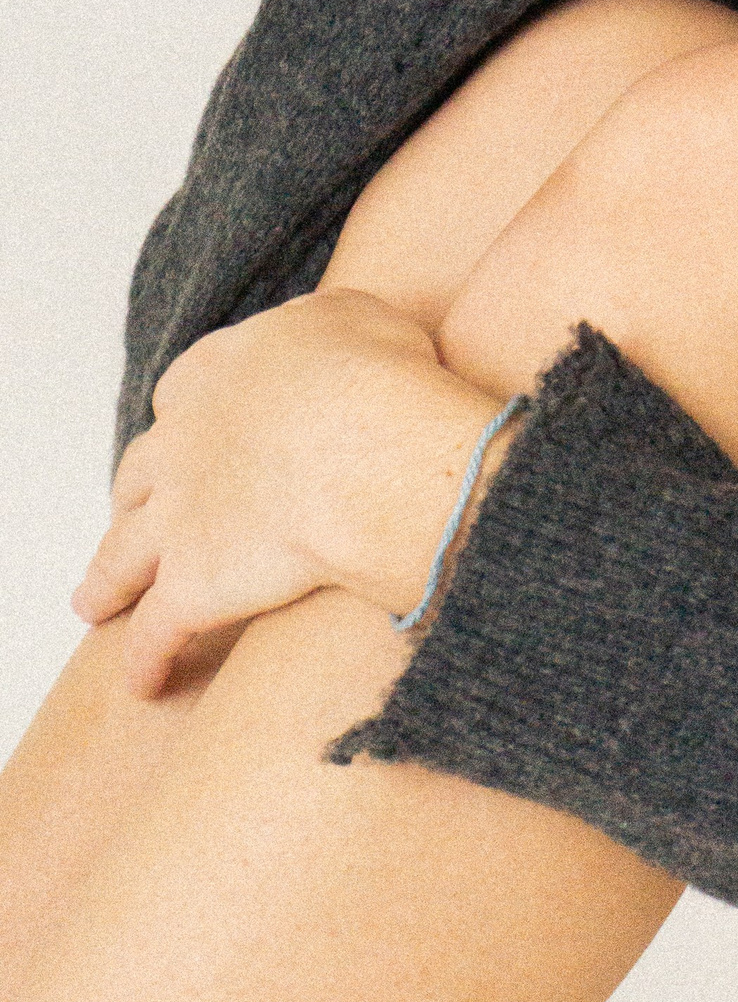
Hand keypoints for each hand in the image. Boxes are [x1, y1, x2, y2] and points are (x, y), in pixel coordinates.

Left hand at [73, 289, 505, 697]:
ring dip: (105, 583)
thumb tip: (333, 346)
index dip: (186, 419)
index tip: (196, 433)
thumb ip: (327, 328)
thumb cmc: (379, 379)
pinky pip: (154, 635)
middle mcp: (181, 442)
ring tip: (94, 604)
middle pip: (139, 474)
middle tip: (138, 516)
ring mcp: (177, 517)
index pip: (180, 393)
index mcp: (217, 372)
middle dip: (136, 496)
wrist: (372, 449)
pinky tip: (145, 683)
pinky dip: (145, 661)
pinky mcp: (191, 587)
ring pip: (120, 556)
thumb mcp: (358, 318)